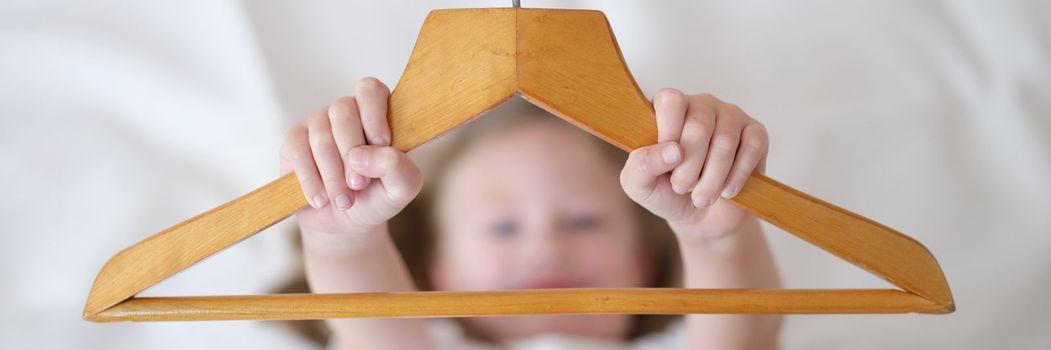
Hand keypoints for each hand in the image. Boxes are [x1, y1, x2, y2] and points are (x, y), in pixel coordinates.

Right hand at [279, 77, 421, 235]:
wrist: (345, 222)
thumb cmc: (377, 196)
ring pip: (321, 137)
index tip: (380, 143)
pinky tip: (321, 199)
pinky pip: (299, 152)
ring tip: (344, 201)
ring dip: (333, 175)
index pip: (371, 90)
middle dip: (351, 152)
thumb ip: (399, 168)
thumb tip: (365, 154)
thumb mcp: (400, 188)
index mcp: (377, 112)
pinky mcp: (294, 139)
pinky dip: (311, 180)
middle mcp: (346, 110)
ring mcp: (318, 122)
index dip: (373, 113)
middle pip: (343, 112)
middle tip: (359, 184)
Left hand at [620, 89, 767, 238]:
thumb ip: (641, 164)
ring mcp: (730, 116)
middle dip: (689, 167)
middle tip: (682, 188)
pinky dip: (738, 175)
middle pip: (699, 126)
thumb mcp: (640, 184)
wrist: (701, 218)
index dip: (669, 133)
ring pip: (725, 140)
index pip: (671, 101)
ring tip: (702, 197)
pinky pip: (752, 146)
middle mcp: (700, 105)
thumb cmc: (668, 192)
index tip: (668, 164)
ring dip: (712, 178)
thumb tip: (673, 151)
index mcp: (668, 108)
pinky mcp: (756, 133)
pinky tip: (727, 191)